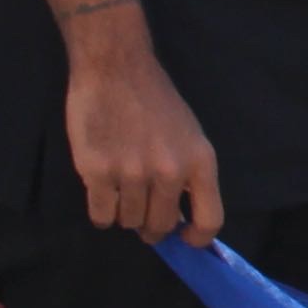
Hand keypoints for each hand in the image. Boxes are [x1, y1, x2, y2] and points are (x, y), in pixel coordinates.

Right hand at [65, 42, 222, 245]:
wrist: (115, 67)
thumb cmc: (154, 101)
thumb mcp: (189, 135)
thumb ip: (190, 176)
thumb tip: (182, 221)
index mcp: (200, 161)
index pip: (210, 220)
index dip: (197, 239)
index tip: (184, 240)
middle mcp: (169, 171)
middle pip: (162, 225)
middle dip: (152, 226)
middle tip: (142, 212)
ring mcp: (131, 172)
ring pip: (129, 221)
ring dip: (124, 214)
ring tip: (120, 188)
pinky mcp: (97, 171)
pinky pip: (101, 215)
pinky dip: (101, 212)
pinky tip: (102, 193)